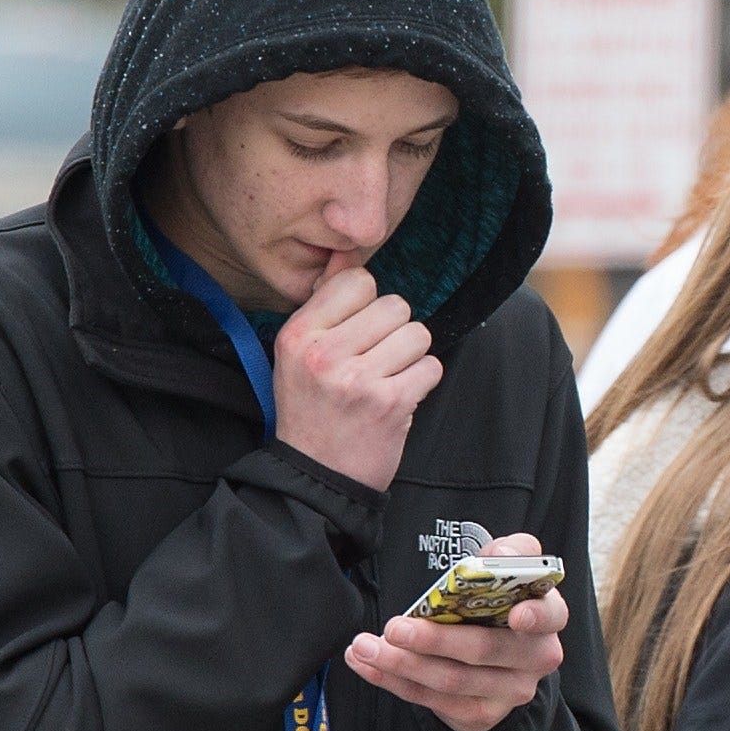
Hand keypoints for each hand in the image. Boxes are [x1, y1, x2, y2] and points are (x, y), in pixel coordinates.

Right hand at [272, 256, 441, 491]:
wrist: (316, 476)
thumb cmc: (311, 411)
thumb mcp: (299, 354)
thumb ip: (326, 304)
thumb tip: (349, 254)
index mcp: (298, 335)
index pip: (357, 282)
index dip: (368, 304)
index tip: (359, 330)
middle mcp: (325, 354)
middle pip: (395, 305)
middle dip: (395, 331)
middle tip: (377, 359)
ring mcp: (359, 379)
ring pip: (417, 334)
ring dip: (412, 356)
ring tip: (388, 377)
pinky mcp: (390, 403)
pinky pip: (430, 367)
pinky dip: (422, 381)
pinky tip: (400, 396)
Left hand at [344, 534, 568, 730]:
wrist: (493, 651)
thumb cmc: (497, 599)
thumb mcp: (507, 567)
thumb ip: (509, 553)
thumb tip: (497, 558)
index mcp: (548, 616)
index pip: (551, 614)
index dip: (535, 615)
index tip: (516, 615)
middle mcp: (536, 658)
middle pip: (484, 650)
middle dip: (434, 640)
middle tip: (394, 627)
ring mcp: (510, 691)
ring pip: (451, 681)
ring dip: (401, 664)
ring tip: (364, 646)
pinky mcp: (481, 713)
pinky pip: (433, 702)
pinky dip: (394, 682)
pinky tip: (368, 664)